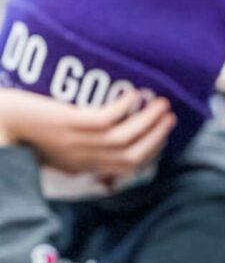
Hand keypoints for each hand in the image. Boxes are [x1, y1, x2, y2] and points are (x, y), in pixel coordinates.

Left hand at [0, 89, 175, 176]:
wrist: (1, 126)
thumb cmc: (24, 137)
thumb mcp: (58, 155)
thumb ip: (81, 156)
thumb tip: (103, 152)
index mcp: (87, 167)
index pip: (130, 167)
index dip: (151, 152)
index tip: (163, 136)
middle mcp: (88, 158)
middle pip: (134, 153)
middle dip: (156, 135)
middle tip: (170, 116)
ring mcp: (80, 142)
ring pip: (125, 137)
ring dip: (147, 120)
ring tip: (160, 103)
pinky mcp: (71, 124)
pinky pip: (106, 118)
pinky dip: (123, 107)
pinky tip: (132, 94)